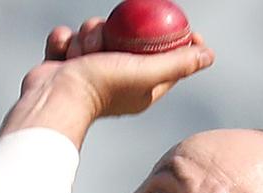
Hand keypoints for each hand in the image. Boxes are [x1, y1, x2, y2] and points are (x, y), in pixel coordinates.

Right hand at [38, 18, 212, 115]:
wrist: (54, 98)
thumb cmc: (101, 87)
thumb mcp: (147, 72)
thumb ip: (178, 64)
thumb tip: (208, 56)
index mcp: (141, 87)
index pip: (165, 57)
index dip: (171, 38)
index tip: (173, 22)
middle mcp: (118, 79)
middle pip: (125, 36)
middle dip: (113, 32)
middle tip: (107, 39)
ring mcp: (89, 72)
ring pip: (93, 32)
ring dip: (85, 37)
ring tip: (80, 54)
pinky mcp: (65, 65)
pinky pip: (69, 38)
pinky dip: (64, 42)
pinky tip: (63, 54)